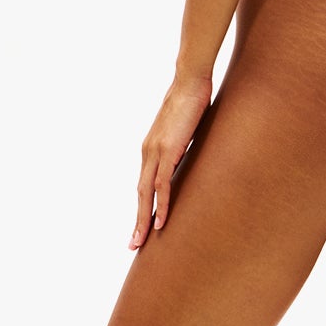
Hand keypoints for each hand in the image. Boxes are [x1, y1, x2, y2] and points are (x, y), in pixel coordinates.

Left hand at [132, 70, 212, 248]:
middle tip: (133, 245)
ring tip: (142, 241)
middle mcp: (148, 153)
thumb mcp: (186, 132)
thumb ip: (184, 147)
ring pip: (146, 193)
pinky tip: (161, 221)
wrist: (189, 81)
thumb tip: (190, 159)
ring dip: (144, 219)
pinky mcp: (167, 150)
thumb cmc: (192, 102)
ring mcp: (155, 152)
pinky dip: (160, 204)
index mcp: (151, 149)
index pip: (144, 185)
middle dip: (137, 221)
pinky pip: (162, 184)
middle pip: (140, 194)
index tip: (142, 226)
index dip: (143, 207)